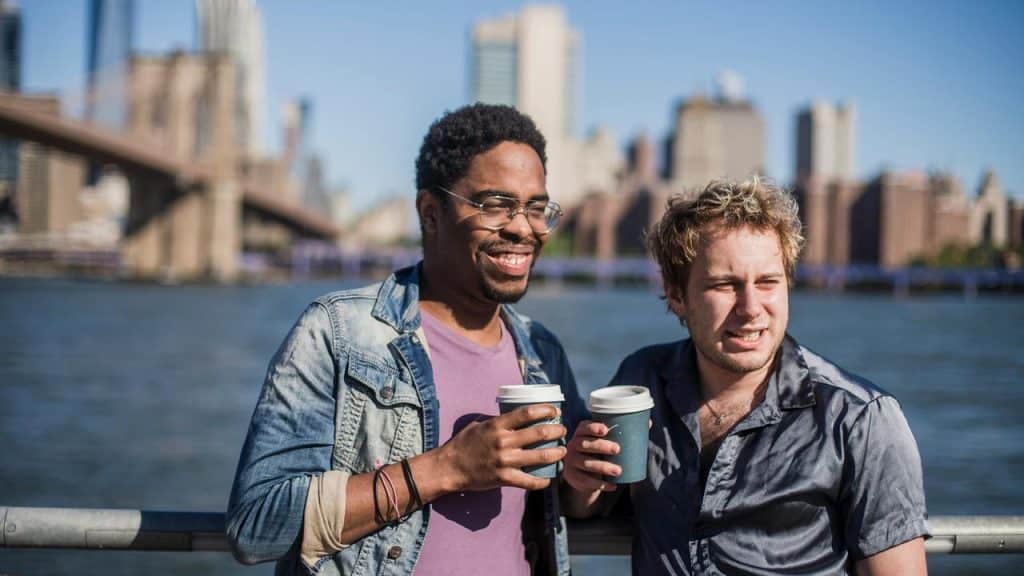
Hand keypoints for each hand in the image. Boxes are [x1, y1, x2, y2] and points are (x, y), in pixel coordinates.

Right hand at [437, 403, 565, 492]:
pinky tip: (548, 478)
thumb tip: (515, 417)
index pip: (526, 413)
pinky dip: (542, 481)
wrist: (450, 467)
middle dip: (556, 431)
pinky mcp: (504, 478)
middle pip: (539, 433)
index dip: (545, 410)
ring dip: (556, 453)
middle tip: (562, 430)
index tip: (555, 410)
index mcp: (497, 425)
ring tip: (562, 451)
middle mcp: (503, 442)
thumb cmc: (463, 443)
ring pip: (540, 456)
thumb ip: (497, 421)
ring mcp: (505, 461)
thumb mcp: (478, 424)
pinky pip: (529, 481)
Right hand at [563, 420, 619, 494]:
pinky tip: (612, 485)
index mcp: (581, 433)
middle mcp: (573, 445)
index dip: (593, 427)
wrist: (584, 474)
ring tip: (618, 471)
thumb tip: (647, 424)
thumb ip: (621, 433)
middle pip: (584, 444)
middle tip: (617, 449)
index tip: (606, 430)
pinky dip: (600, 484)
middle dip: (601, 446)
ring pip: (586, 463)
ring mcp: (571, 461)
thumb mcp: (604, 442)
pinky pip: (585, 480)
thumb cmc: (598, 453)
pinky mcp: (573, 476)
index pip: (584, 427)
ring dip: (603, 467)